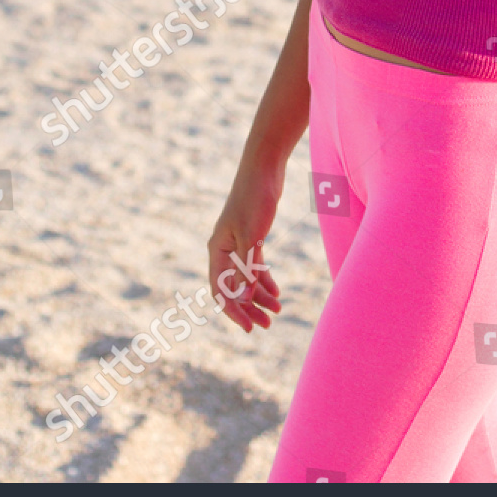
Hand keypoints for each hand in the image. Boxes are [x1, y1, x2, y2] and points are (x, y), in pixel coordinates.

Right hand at [207, 166, 282, 333]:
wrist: (264, 168)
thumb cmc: (254, 199)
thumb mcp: (252, 236)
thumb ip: (247, 267)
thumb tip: (243, 298)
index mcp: (218, 250)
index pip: (221, 291)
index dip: (234, 311)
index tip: (250, 328)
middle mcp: (224, 250)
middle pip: (233, 288)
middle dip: (249, 308)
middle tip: (267, 325)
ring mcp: (238, 243)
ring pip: (246, 278)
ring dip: (260, 296)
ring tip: (278, 311)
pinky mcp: (252, 236)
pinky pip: (255, 265)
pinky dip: (265, 279)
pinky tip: (277, 292)